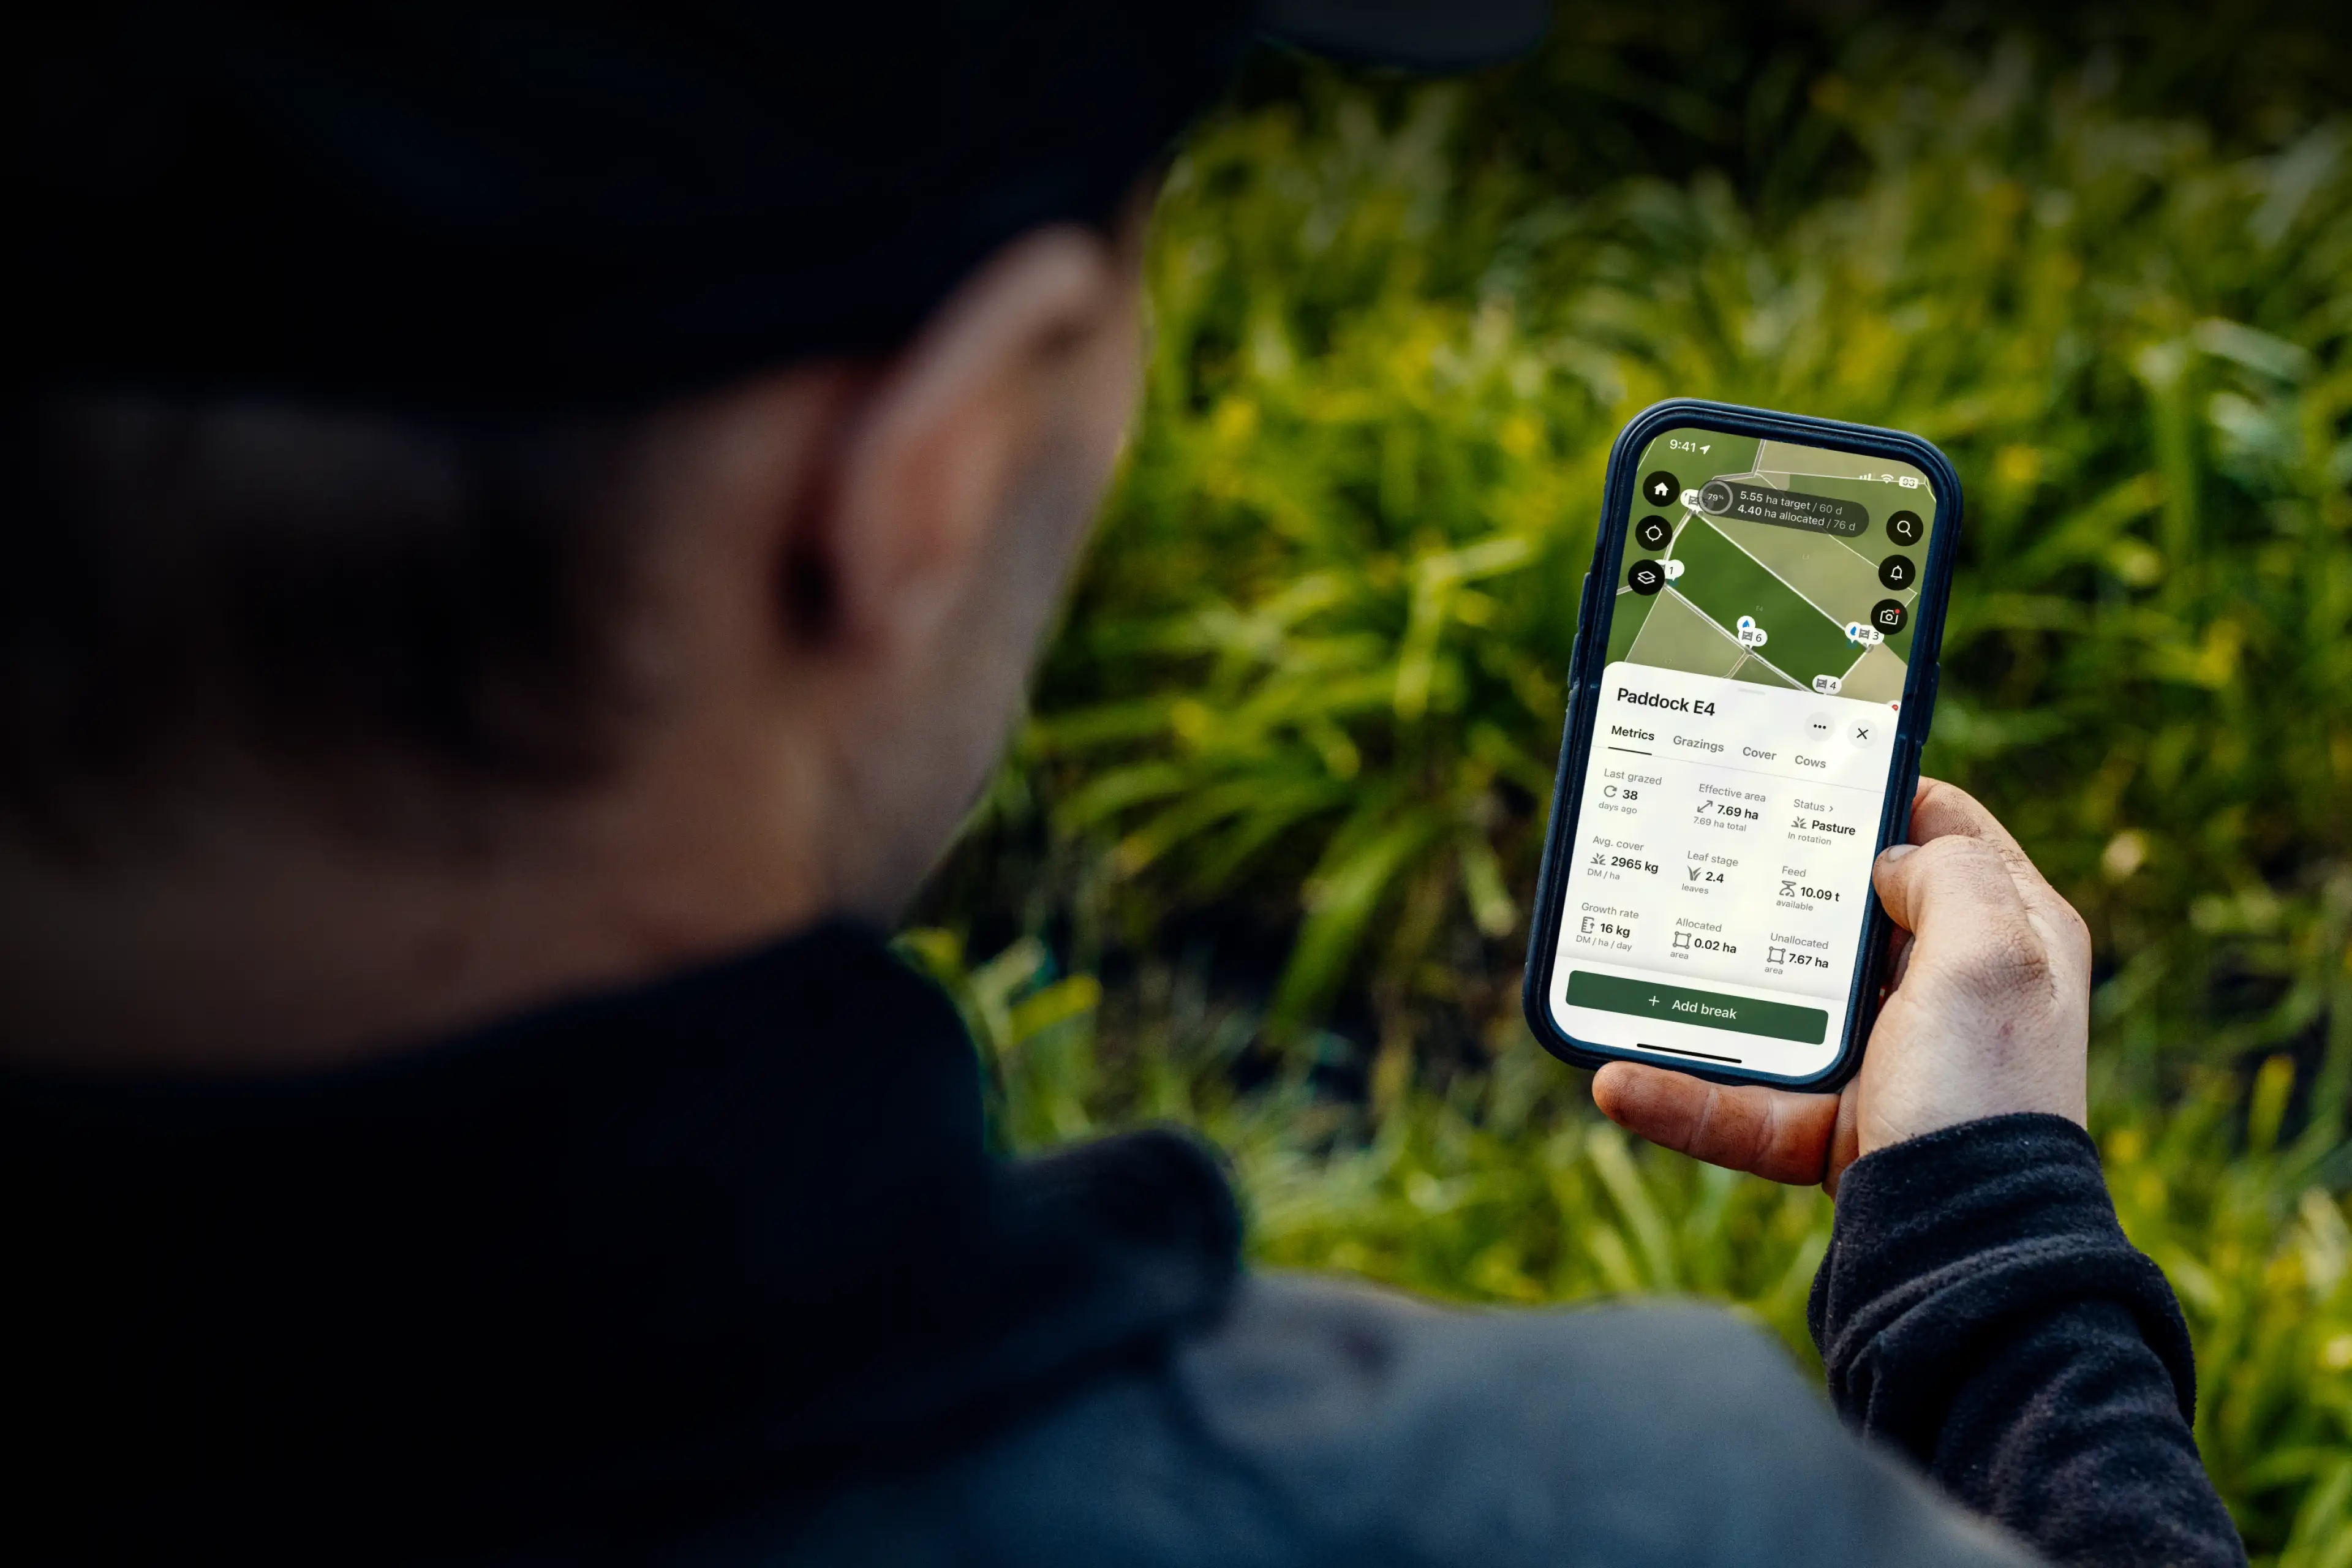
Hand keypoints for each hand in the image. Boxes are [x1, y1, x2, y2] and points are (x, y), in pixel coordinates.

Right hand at [1590, 778, 2090, 1192]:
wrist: (1970, 1257)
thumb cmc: (1987, 1092)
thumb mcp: (1991, 954)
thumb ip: (1949, 875)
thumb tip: (1888, 859)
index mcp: (2010, 937)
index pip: (1947, 832)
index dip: (1879, 792)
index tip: (1800, 766)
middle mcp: (1951, 994)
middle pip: (1846, 913)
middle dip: (1769, 886)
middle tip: (1701, 847)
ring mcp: (1890, 1064)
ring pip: (1779, 1007)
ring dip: (1701, 996)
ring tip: (1625, 972)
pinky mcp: (1835, 1132)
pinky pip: (1741, 1104)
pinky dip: (1678, 1096)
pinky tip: (1616, 1082)